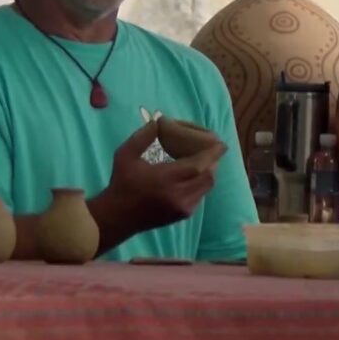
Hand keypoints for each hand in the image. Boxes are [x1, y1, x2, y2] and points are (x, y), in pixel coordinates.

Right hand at [99, 120, 224, 233]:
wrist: (118, 217)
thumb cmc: (122, 183)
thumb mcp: (125, 155)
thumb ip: (142, 137)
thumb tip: (158, 122)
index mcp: (165, 179)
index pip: (198, 166)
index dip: (212, 154)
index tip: (221, 143)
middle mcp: (178, 195)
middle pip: (208, 176)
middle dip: (212, 161)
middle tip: (211, 148)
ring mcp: (183, 207)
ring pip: (207, 186)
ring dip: (208, 171)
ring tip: (203, 159)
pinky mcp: (184, 215)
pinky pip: (201, 195)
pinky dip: (202, 182)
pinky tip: (193, 174)